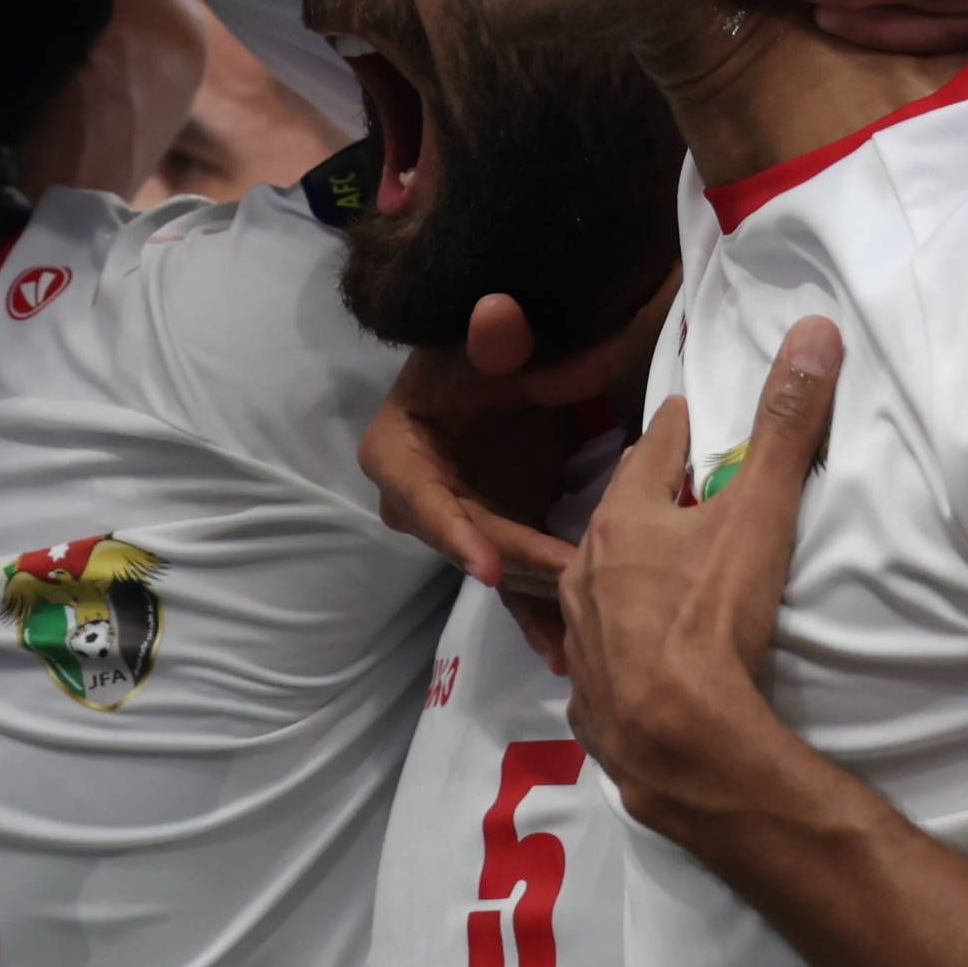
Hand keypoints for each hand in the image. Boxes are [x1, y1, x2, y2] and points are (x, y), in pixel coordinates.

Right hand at [359, 331, 582, 666]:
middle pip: (467, 541)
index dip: (454, 532)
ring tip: (570, 651)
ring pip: (498, 571)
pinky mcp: (500, 541)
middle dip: (517, 568)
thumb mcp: (489, 343)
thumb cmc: (485, 352)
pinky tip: (569, 654)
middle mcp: (419, 501)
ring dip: (532, 608)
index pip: (419, 497)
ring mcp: (463, 525)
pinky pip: (519, 585)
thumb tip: (498, 312)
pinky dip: (542, 615)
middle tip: (568, 585)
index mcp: (397, 453)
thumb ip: (496, 336)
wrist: (514, 368)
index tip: (490, 567)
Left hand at [562, 322, 841, 837]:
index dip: (673, 430)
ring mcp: (581, 638)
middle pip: (617, 520)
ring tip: (651, 575)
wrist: (674, 736)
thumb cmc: (711, 614)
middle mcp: (586, 571)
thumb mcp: (757, 512)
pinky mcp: (590, 701)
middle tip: (672, 492)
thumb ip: (785, 426)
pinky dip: (616, 652)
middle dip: (642, 502)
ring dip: (622, 576)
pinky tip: (631, 660)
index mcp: (622, 519)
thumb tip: (813, 330)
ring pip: (598, 588)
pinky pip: (600, 662)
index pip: (649, 453)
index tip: (685, 413)